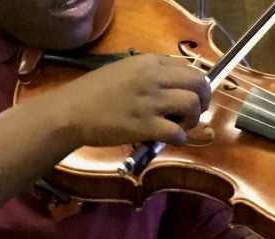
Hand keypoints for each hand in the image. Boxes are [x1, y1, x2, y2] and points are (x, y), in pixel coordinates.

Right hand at [40, 54, 209, 146]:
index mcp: (148, 62)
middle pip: (198, 84)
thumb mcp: (123, 70)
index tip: (192, 96)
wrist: (71, 112)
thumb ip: (148, 74)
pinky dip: (179, 138)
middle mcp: (153, 78)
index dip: (196, 85)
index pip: (188, 68)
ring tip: (181, 126)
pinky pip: (177, 132)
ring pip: (192, 105)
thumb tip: (172, 87)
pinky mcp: (145, 126)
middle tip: (193, 113)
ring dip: (192, 119)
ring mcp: (150, 102)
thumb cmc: (94, 92)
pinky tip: (170, 139)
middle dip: (203, 100)